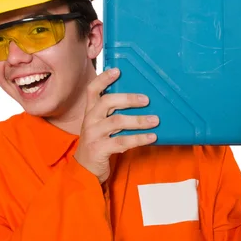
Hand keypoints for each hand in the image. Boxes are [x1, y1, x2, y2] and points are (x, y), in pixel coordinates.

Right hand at [74, 68, 158, 183]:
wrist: (85, 170)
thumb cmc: (98, 143)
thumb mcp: (101, 125)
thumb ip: (112, 113)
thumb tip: (139, 101)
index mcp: (90, 111)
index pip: (92, 90)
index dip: (103, 79)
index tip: (118, 70)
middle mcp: (89, 120)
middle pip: (107, 102)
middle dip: (128, 99)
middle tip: (147, 100)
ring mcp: (93, 134)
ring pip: (117, 122)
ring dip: (138, 120)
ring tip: (155, 120)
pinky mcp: (99, 149)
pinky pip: (122, 141)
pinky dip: (139, 139)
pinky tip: (152, 137)